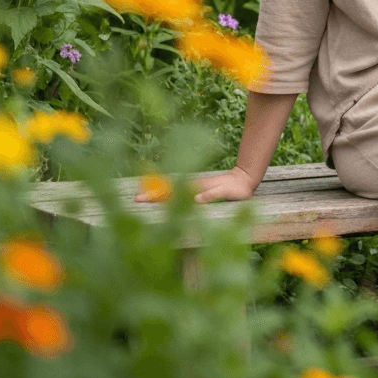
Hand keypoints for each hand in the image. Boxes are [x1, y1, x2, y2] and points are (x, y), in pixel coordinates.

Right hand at [133, 166, 256, 203]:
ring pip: (172, 189)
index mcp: (195, 188)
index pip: (172, 192)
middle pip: (168, 190)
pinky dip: (168, 192)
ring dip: (157, 192)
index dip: (156, 196)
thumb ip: (212, 195)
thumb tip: (196, 199)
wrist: (244, 179)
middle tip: (134, 199)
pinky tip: (162, 196)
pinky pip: (180, 191)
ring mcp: (195, 187)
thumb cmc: (236, 188)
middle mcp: (193, 187)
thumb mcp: (226, 192)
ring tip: (142, 196)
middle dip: (151, 194)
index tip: (141, 198)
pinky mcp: (199, 189)